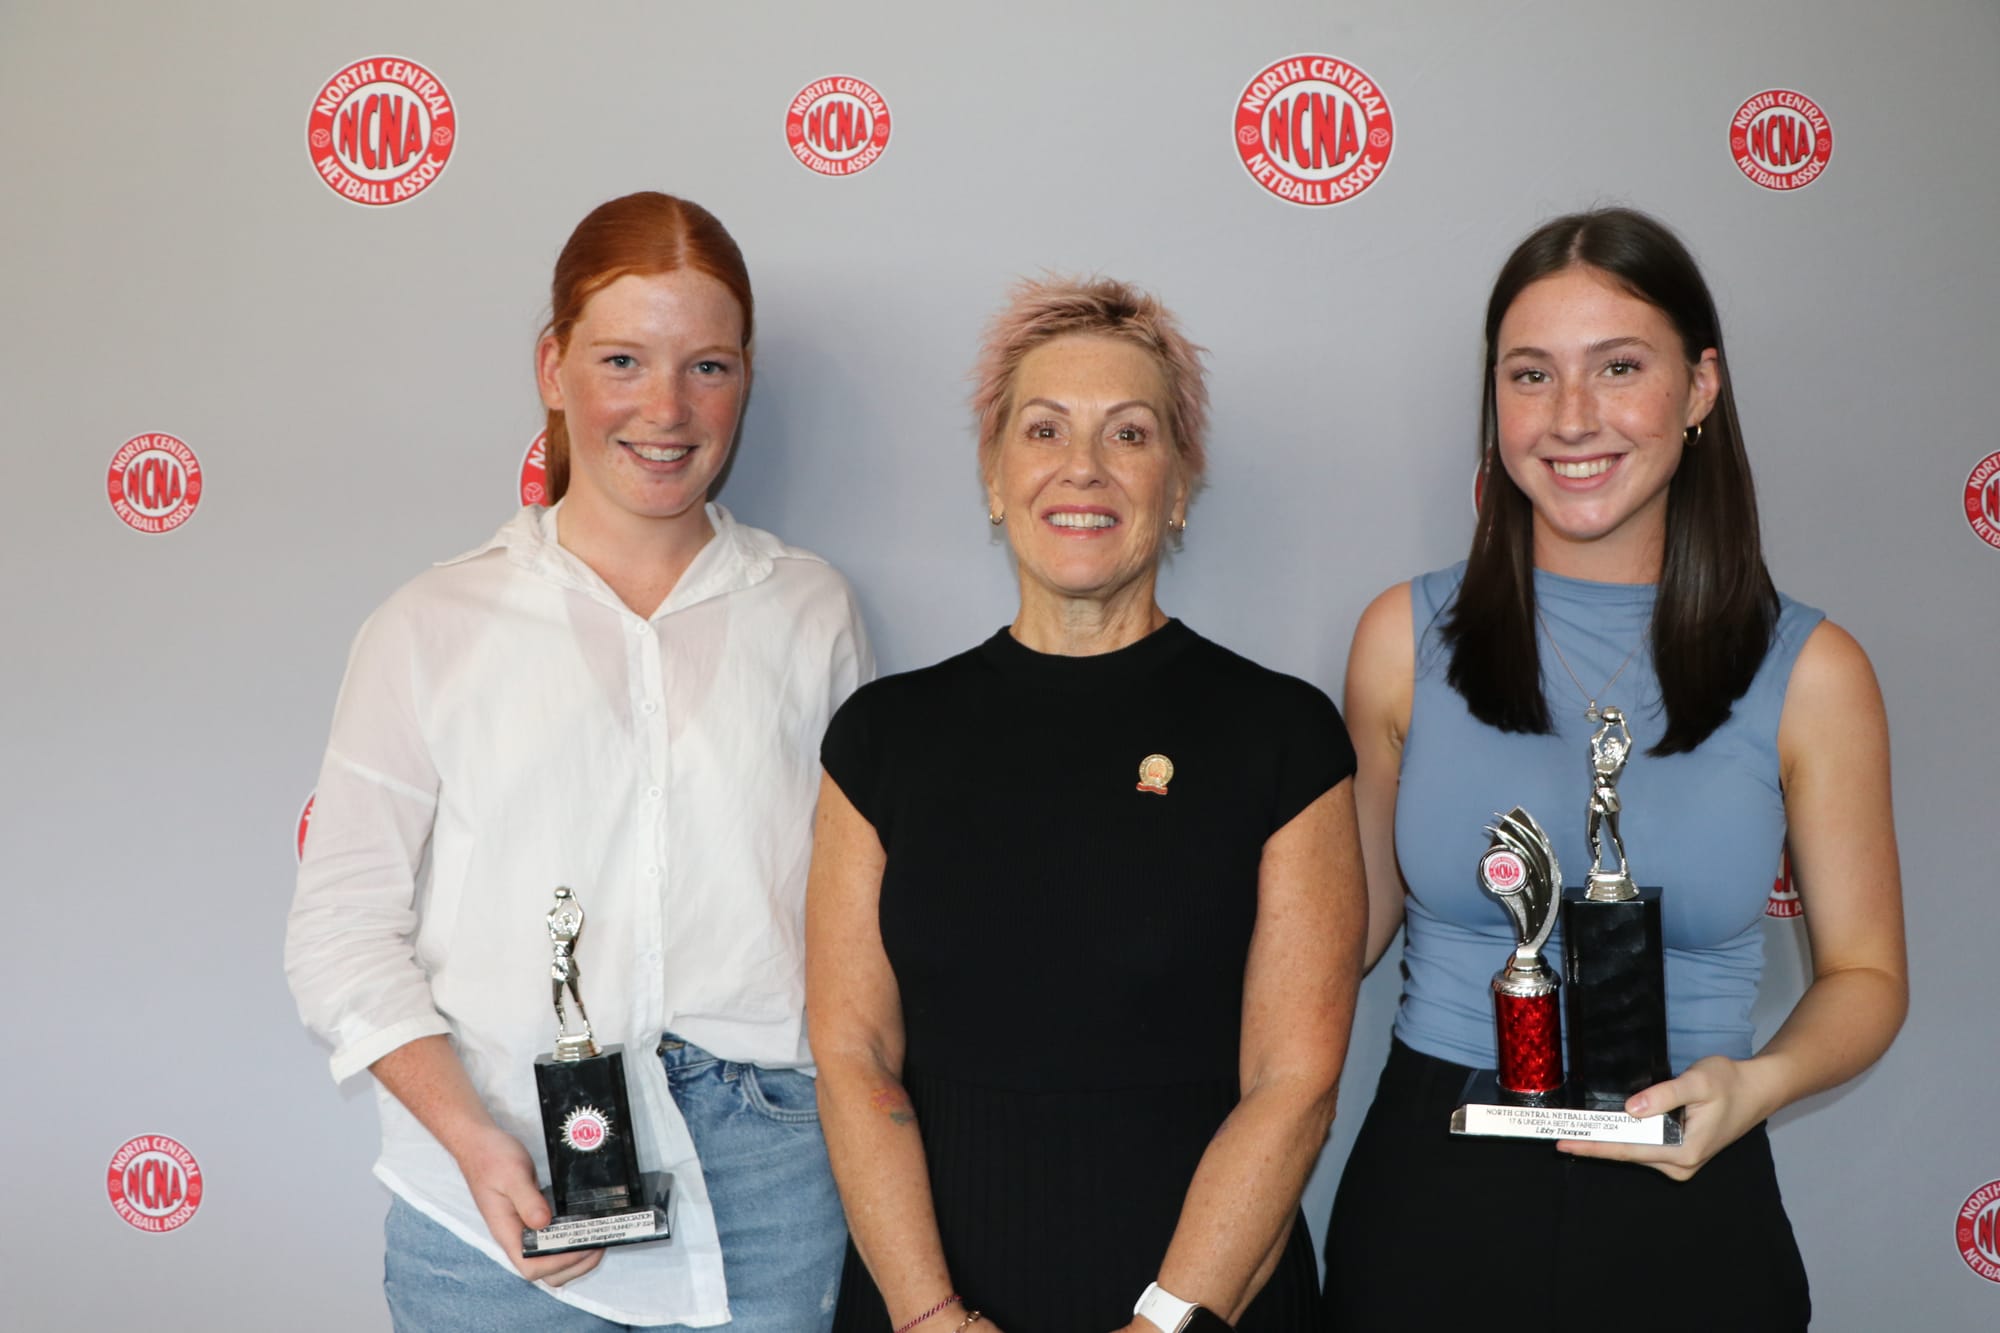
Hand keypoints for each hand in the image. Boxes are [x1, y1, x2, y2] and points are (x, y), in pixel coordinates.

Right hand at [455, 1122, 603, 1284]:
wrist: (479, 1144)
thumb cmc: (491, 1158)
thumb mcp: (513, 1174)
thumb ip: (527, 1199)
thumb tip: (543, 1223)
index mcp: (506, 1232)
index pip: (530, 1267)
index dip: (558, 1262)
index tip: (582, 1245)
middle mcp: (515, 1236)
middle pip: (544, 1272)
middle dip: (574, 1265)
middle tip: (598, 1244)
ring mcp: (523, 1229)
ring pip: (549, 1260)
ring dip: (574, 1257)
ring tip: (597, 1238)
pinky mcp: (531, 1219)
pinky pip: (551, 1241)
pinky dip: (570, 1241)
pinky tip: (585, 1227)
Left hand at [1556, 1054, 1774, 1180]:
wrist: (1757, 1089)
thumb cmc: (1730, 1082)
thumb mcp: (1697, 1082)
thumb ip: (1663, 1095)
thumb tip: (1630, 1109)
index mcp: (1684, 1151)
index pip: (1629, 1150)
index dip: (1594, 1146)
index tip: (1564, 1144)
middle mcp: (1680, 1163)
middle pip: (1628, 1153)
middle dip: (1594, 1143)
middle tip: (1558, 1135)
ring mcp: (1680, 1161)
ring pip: (1635, 1150)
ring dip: (1607, 1140)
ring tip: (1574, 1131)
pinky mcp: (1680, 1152)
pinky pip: (1644, 1146)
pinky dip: (1624, 1137)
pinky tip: (1604, 1129)